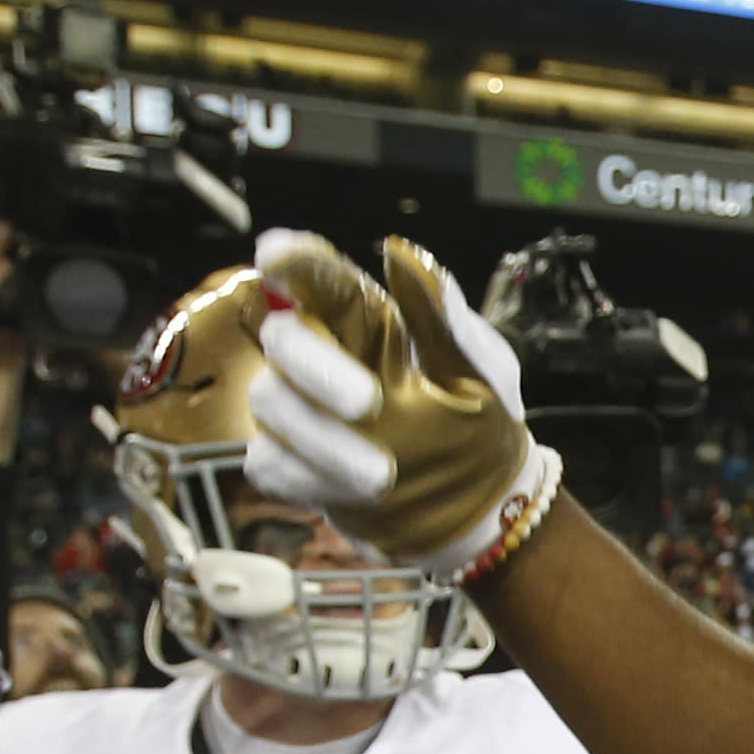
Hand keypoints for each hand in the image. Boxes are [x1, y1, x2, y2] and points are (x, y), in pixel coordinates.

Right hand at [239, 230, 541, 574]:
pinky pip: (270, 462)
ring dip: (325, 440)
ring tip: (383, 475)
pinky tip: (358, 493)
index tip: (278, 254)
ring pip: (271, 401)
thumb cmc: (480, 419)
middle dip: (316, 367)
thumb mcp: (480, 366)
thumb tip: (403, 252)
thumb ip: (441, 315)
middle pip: (282, 336)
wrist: (483, 501)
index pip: (319, 276)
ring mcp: (296, 408)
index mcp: (368, 320)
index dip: (293, 259)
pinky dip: (311, 479)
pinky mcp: (288, 462)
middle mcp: (320, 355)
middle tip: (369, 405)